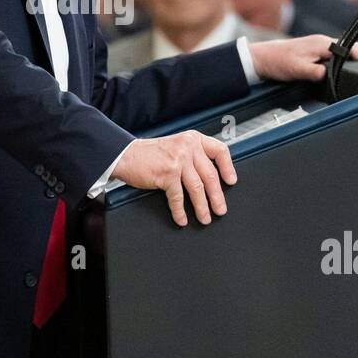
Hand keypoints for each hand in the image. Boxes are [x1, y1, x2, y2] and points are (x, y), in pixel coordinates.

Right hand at [112, 131, 235, 226]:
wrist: (126, 154)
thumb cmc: (151, 153)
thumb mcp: (177, 145)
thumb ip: (193, 155)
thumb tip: (210, 177)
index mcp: (193, 139)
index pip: (219, 150)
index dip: (227, 167)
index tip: (231, 181)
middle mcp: (188, 147)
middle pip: (210, 175)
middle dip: (217, 196)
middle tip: (220, 209)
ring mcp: (178, 160)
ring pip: (197, 188)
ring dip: (202, 206)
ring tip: (205, 218)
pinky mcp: (167, 174)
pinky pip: (178, 197)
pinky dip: (180, 211)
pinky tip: (182, 219)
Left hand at [247, 35, 357, 82]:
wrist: (261, 59)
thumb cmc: (277, 61)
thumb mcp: (298, 69)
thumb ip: (316, 73)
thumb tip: (329, 77)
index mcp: (323, 44)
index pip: (350, 47)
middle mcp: (322, 43)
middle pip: (347, 52)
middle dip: (357, 63)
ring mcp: (317, 48)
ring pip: (339, 56)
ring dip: (345, 65)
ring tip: (351, 78)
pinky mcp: (312, 54)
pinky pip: (330, 59)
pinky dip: (336, 66)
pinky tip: (335, 76)